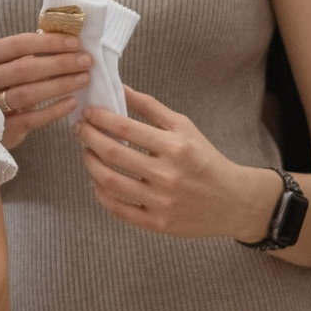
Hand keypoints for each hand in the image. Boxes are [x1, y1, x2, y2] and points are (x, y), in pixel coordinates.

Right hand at [0, 32, 92, 148]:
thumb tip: (62, 40)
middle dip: (60, 63)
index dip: (49, 42)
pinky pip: (30, 119)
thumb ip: (26, 55)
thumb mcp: (2, 65)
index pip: (19, 44)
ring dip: (59, 85)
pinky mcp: (0, 128)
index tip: (75, 42)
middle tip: (86, 61)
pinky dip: (53, 111)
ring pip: (28, 93)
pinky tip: (72, 102)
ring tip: (83, 79)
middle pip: (25, 68)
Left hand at [79, 87, 283, 240]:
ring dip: (90, 164)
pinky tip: (98, 181)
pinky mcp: (156, 223)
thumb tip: (120, 88)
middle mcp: (166, 174)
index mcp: (175, 146)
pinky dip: (101, 193)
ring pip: (109, 182)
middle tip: (79, 129)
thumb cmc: (205, 159)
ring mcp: (160, 201)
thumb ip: (150, 108)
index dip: (100, 118)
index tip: (88, 112)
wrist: (232, 201)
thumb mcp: (184, 127)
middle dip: (87, 137)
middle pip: (112, 154)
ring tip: (86, 153)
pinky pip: (117, 209)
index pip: (125, 128)